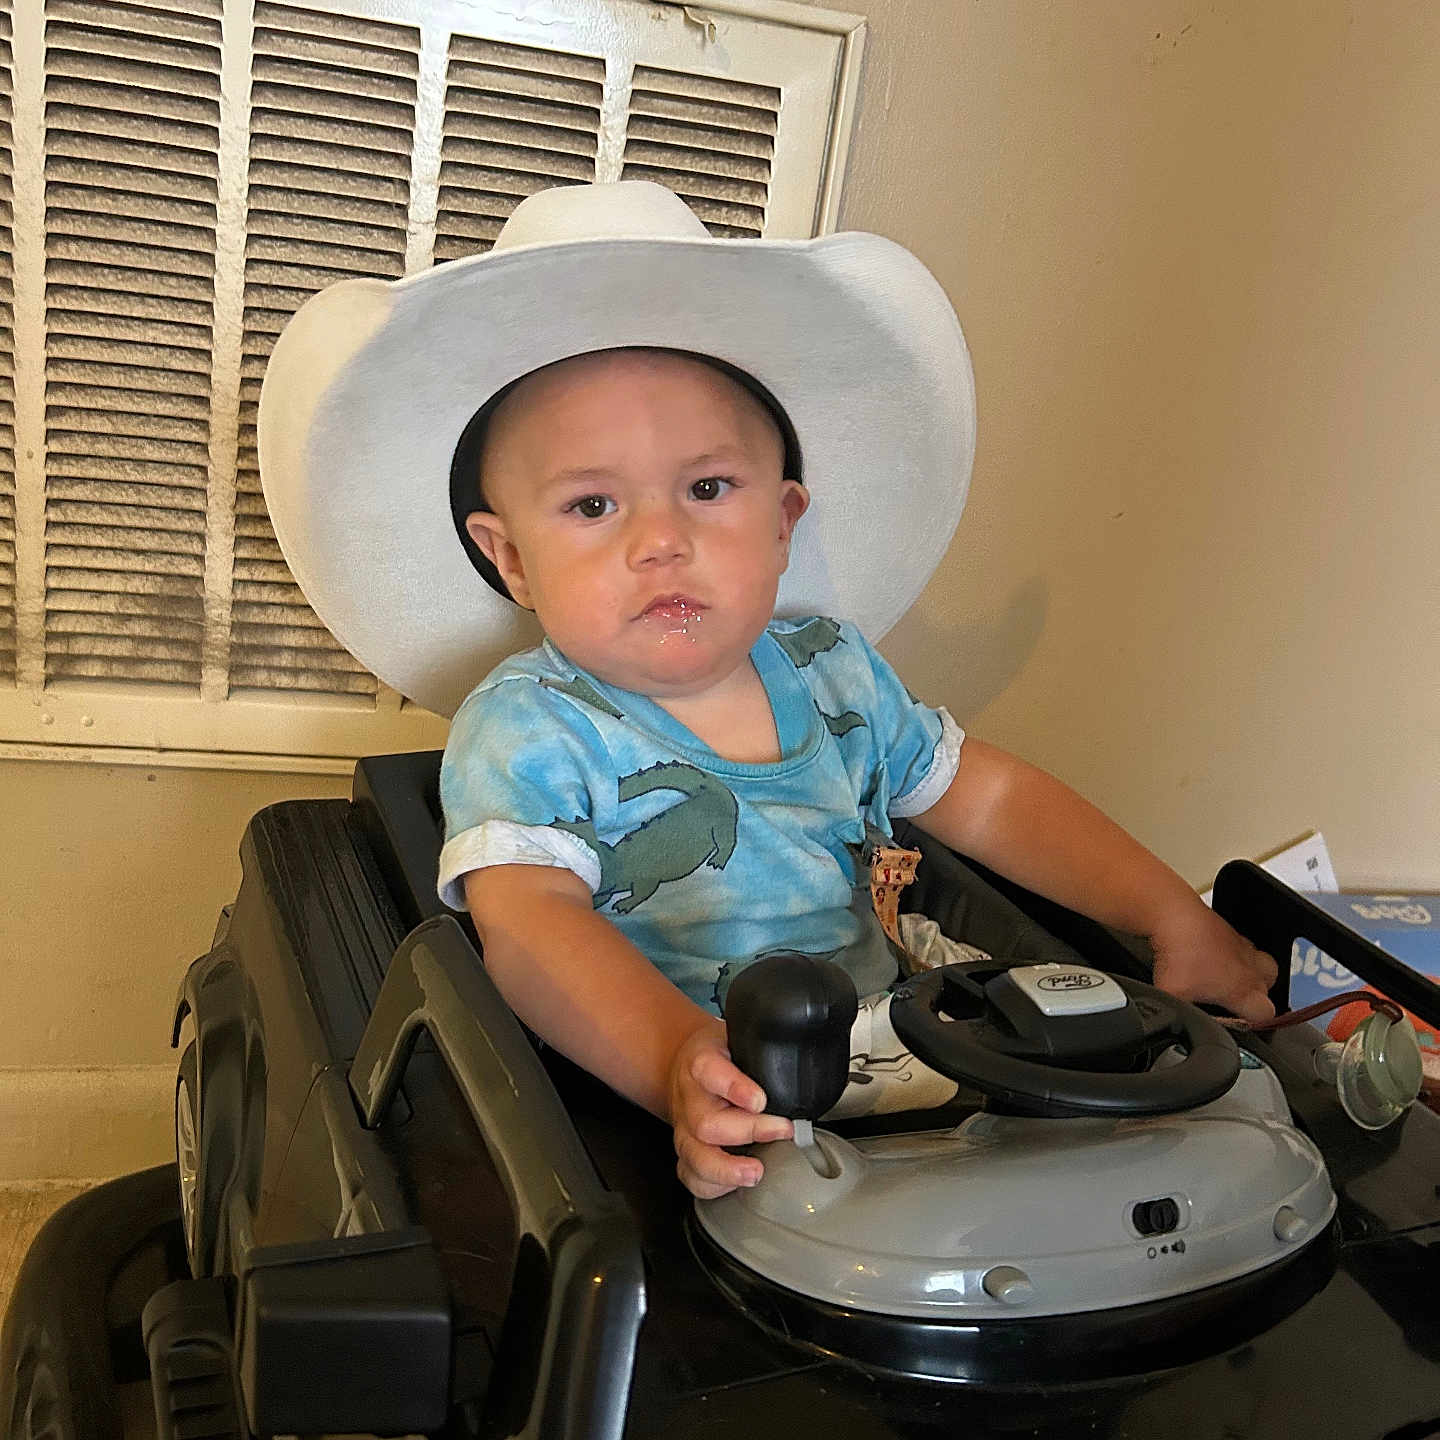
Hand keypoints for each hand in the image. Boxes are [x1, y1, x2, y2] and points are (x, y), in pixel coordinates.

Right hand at [667, 1023, 793, 1198]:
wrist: (685, 1065)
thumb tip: (806, 1065)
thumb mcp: (740, 1040)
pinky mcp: (685, 1149)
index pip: (709, 1071)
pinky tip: (734, 1183)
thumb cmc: (721, 1055)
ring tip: (755, 1172)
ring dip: (726, 1169)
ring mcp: (684, 1127)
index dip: (734, 1087)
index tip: (760, 1100)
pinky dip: (712, 1185)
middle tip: (781, 1131)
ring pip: (694, 1155)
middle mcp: (690, 1097)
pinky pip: (689, 1175)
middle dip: (748, 1132)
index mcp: (701, 1063)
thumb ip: (765, 1052)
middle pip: (706, 1123)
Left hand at [1149, 901, 1278, 1023]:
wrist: (1173, 916)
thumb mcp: (1174, 997)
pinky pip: (1244, 947)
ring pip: (1263, 966)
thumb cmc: (1178, 954)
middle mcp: (1250, 968)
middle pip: (1269, 991)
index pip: (1266, 1015)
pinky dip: (1234, 955)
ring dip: (1251, 975)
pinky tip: (1212, 958)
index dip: (1253, 1023)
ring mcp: (1243, 947)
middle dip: (1252, 999)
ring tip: (1227, 980)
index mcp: (1243, 989)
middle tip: (1228, 1001)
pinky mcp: (1232, 931)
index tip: (1235, 1022)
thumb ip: (1183, 1014)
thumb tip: (1179, 1022)